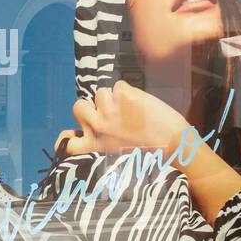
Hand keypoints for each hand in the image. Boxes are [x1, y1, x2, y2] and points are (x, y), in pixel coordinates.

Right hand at [60, 80, 187, 156]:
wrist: (175, 146)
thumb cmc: (150, 152)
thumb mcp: (118, 154)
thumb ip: (103, 141)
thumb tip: (95, 127)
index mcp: (94, 145)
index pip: (65, 144)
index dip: (66, 138)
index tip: (72, 137)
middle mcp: (97, 127)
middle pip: (77, 106)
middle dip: (90, 105)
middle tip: (108, 113)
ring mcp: (109, 110)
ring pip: (101, 93)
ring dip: (114, 98)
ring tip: (132, 112)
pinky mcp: (123, 95)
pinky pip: (119, 85)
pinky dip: (130, 91)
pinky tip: (141, 105)